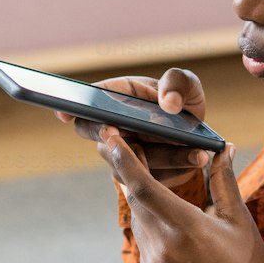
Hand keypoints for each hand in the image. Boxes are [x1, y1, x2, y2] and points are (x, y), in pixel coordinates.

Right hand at [54, 67, 212, 186]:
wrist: (197, 134)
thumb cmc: (181, 101)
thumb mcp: (186, 84)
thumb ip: (178, 83)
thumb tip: (168, 103)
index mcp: (115, 99)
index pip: (85, 106)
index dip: (71, 110)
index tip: (65, 113)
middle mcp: (111, 130)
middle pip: (102, 140)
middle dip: (121, 142)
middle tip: (135, 141)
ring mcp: (122, 157)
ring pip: (135, 162)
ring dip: (167, 157)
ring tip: (197, 152)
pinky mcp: (139, 179)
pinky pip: (154, 178)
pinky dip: (178, 169)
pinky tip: (198, 158)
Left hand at [98, 131, 263, 262]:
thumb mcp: (238, 219)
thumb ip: (223, 180)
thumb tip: (224, 147)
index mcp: (186, 228)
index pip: (143, 188)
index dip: (124, 160)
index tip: (110, 138)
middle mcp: (163, 249)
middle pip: (137, 202)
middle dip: (130, 174)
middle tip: (123, 146)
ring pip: (139, 223)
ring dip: (144, 203)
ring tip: (153, 185)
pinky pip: (144, 246)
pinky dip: (150, 229)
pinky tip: (166, 224)